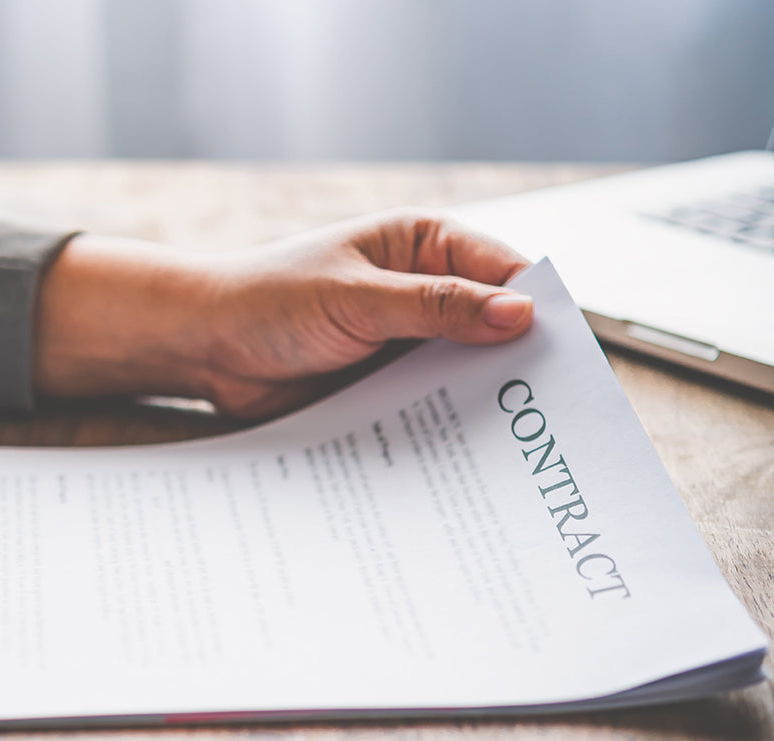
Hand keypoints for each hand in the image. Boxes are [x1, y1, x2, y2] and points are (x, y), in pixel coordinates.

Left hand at [35, 210, 531, 416]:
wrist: (204, 345)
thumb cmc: (269, 299)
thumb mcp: (355, 299)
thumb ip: (435, 307)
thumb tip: (520, 314)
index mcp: (426, 245)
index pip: (507, 272)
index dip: (541, 312)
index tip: (570, 359)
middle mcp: (426, 292)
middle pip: (495, 329)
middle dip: (519, 366)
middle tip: (552, 415)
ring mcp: (408, 343)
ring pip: (466, 373)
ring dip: (483, 404)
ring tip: (519, 449)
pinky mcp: (386, 386)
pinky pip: (429, 406)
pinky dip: (445, 428)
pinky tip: (465, 461)